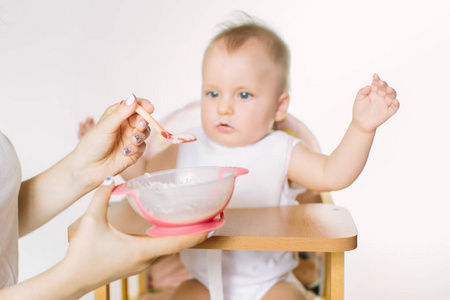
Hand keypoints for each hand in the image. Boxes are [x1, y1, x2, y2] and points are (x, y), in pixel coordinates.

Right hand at [62, 177, 208, 297]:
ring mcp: (142, 265)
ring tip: (196, 222)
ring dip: (184, 238)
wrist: (71, 279)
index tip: (215, 224)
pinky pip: (160, 253)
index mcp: (142, 250)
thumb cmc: (82, 254)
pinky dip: (170, 242)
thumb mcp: (91, 220)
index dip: (199, 233)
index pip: (179, 243)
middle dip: (197, 233)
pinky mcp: (136, 265)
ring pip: (170, 251)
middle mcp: (147, 260)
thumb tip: (112, 177)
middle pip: (179, 247)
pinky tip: (169, 231)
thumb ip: (102, 196)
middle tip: (212, 218)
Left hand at [71, 95, 152, 188]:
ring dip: (140, 136)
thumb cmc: (92, 145)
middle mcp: (125, 126)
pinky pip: (142, 147)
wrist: (88, 168)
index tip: (149, 108)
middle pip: (142, 119)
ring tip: (132, 141)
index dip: (143, 106)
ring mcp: (130, 139)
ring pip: (145, 132)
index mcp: (117, 115)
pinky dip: (135, 149)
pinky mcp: (134, 152)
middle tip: (139, 126)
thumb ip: (121, 113)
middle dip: (143, 122)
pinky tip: (124, 152)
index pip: (134, 106)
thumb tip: (133, 97)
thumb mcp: (106, 126)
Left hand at [352, 74, 399, 132]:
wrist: (360, 123)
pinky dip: (396, 104)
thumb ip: (362, 92)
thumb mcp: (358, 99)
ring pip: (392, 96)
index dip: (377, 80)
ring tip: (389, 89)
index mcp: (374, 91)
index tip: (375, 76)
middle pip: (385, 88)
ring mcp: (385, 104)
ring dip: (391, 92)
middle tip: (381, 83)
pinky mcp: (388, 112)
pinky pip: (394, 108)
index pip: (377, 84)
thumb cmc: (359, 110)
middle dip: (384, 85)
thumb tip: (368, 86)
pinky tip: (395, 101)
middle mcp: (381, 96)